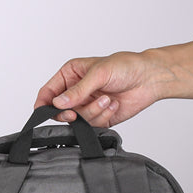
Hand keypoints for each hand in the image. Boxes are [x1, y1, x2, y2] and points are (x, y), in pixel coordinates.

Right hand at [34, 42, 192, 126]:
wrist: (149, 79)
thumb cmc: (126, 66)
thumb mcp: (98, 73)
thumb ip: (77, 90)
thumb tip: (58, 103)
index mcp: (71, 75)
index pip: (48, 92)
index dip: (43, 104)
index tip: (45, 112)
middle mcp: (76, 92)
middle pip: (60, 111)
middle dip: (69, 113)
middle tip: (76, 112)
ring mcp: (87, 106)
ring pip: (78, 120)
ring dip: (93, 112)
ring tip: (107, 99)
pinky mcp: (99, 118)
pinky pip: (93, 125)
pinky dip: (103, 117)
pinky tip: (113, 105)